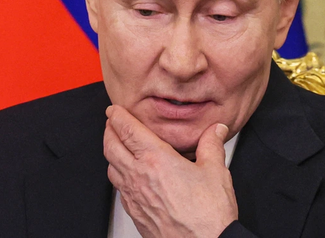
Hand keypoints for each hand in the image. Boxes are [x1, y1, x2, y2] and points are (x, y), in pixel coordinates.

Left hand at [104, 105, 237, 237]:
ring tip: (117, 145)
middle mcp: (139, 176)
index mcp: (156, 159)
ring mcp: (134, 196)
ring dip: (110, 151)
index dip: (118, 116)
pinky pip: (117, 187)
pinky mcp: (135, 213)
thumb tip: (216, 130)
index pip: (128, 130)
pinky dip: (117, 173)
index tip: (114, 109)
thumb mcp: (215, 171)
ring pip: (110, 166)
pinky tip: (127, 174)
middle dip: (108, 130)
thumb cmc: (207, 215)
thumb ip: (212, 144)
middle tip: (111, 122)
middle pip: (111, 146)